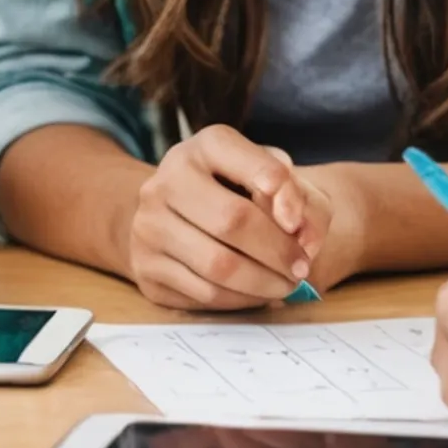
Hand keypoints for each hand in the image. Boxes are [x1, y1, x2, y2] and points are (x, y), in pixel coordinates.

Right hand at [122, 125, 328, 310]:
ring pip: (217, 266)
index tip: (297, 222)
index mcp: (204, 147)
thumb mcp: (274, 180)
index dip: (283, 193)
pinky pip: (203, 293)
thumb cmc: (236, 194)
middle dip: (277, 251)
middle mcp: (166, 180)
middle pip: (232, 220)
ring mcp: (148, 225)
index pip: (248, 161)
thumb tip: (302, 237)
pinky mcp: (145, 267)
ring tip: (283, 285)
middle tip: (300, 268)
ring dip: (263, 283)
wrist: (172, 214)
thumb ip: (300, 198)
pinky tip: (254, 293)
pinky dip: (240, 300)